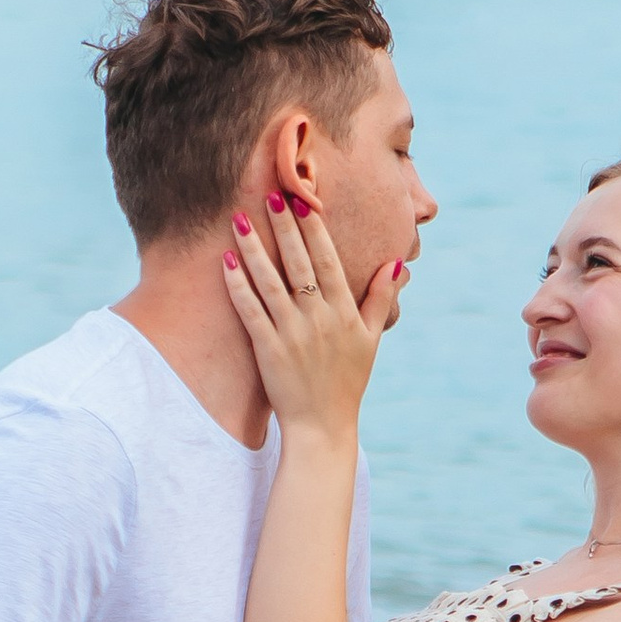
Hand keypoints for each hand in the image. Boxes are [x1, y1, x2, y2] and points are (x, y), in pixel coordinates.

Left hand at [222, 194, 403, 438]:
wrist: (323, 427)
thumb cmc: (347, 382)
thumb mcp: (371, 340)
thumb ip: (379, 299)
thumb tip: (394, 264)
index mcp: (343, 312)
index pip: (327, 261)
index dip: (314, 229)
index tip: (304, 201)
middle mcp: (318, 318)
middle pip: (299, 263)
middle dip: (283, 227)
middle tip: (270, 194)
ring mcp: (291, 333)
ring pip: (269, 282)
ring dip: (254, 249)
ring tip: (238, 219)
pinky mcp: (268, 350)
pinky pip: (250, 312)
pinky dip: (237, 286)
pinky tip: (226, 262)